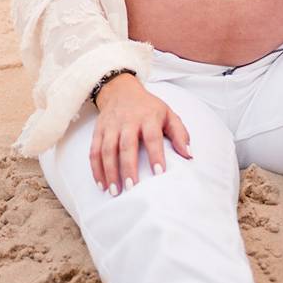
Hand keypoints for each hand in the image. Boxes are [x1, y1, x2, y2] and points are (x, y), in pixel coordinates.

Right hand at [89, 73, 191, 194]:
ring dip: (109, 171)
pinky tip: (101, 184)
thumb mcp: (168, 114)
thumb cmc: (148, 108)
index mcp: (148, 117)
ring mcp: (111, 126)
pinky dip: (96, 169)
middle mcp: (128, 121)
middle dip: (128, 167)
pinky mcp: (98, 131)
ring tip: (115, 191)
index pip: (152, 136)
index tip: (159, 173)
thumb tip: (188, 155)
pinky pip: (94, 151)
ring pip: (107, 150)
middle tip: (131, 188)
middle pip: (126, 145)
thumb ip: (180, 134)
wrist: (121, 91)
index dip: (155, 155)